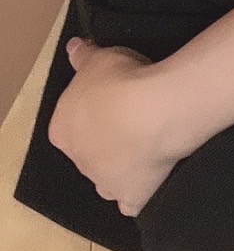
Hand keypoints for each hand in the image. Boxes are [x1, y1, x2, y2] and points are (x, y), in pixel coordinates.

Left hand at [48, 40, 185, 216]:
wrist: (154, 111)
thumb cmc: (121, 81)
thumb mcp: (98, 58)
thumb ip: (83, 56)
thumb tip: (74, 48)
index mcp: (63, 129)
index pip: (69, 124)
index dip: (90, 111)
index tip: (111, 98)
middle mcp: (79, 160)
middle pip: (89, 152)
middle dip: (107, 139)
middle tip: (132, 117)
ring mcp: (105, 182)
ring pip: (106, 180)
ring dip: (120, 168)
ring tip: (145, 146)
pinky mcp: (133, 197)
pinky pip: (132, 203)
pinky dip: (139, 195)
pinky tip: (152, 180)